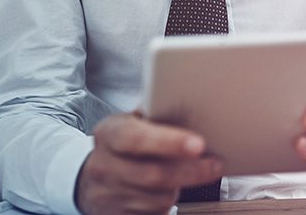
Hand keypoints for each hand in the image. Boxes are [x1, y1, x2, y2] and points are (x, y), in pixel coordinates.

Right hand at [75, 112, 223, 213]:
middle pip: (154, 175)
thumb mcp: (129, 124)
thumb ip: (153, 116)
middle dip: (191, 171)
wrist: (89, 182)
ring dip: (179, 187)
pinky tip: (168, 191)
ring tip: (184, 175)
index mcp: (108, 134)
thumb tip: (191, 102)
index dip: (170, 142)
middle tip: (215, 165)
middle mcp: (104, 165)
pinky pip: (153, 214)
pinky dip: (167, 204)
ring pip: (158, 198)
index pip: (137, 138)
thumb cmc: (120, 147)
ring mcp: (107, 195)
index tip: (199, 145)